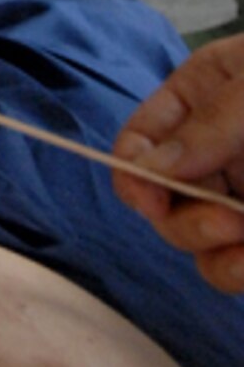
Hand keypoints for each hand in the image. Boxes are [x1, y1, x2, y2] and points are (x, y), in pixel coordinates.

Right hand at [112, 35, 243, 290]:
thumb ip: (211, 124)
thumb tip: (151, 170)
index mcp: (202, 96)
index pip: (140, 140)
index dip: (133, 172)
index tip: (149, 199)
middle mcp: (215, 149)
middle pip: (162, 201)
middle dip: (183, 219)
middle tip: (228, 222)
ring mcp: (240, 192)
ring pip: (195, 240)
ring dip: (210, 252)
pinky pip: (230, 263)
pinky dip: (234, 270)